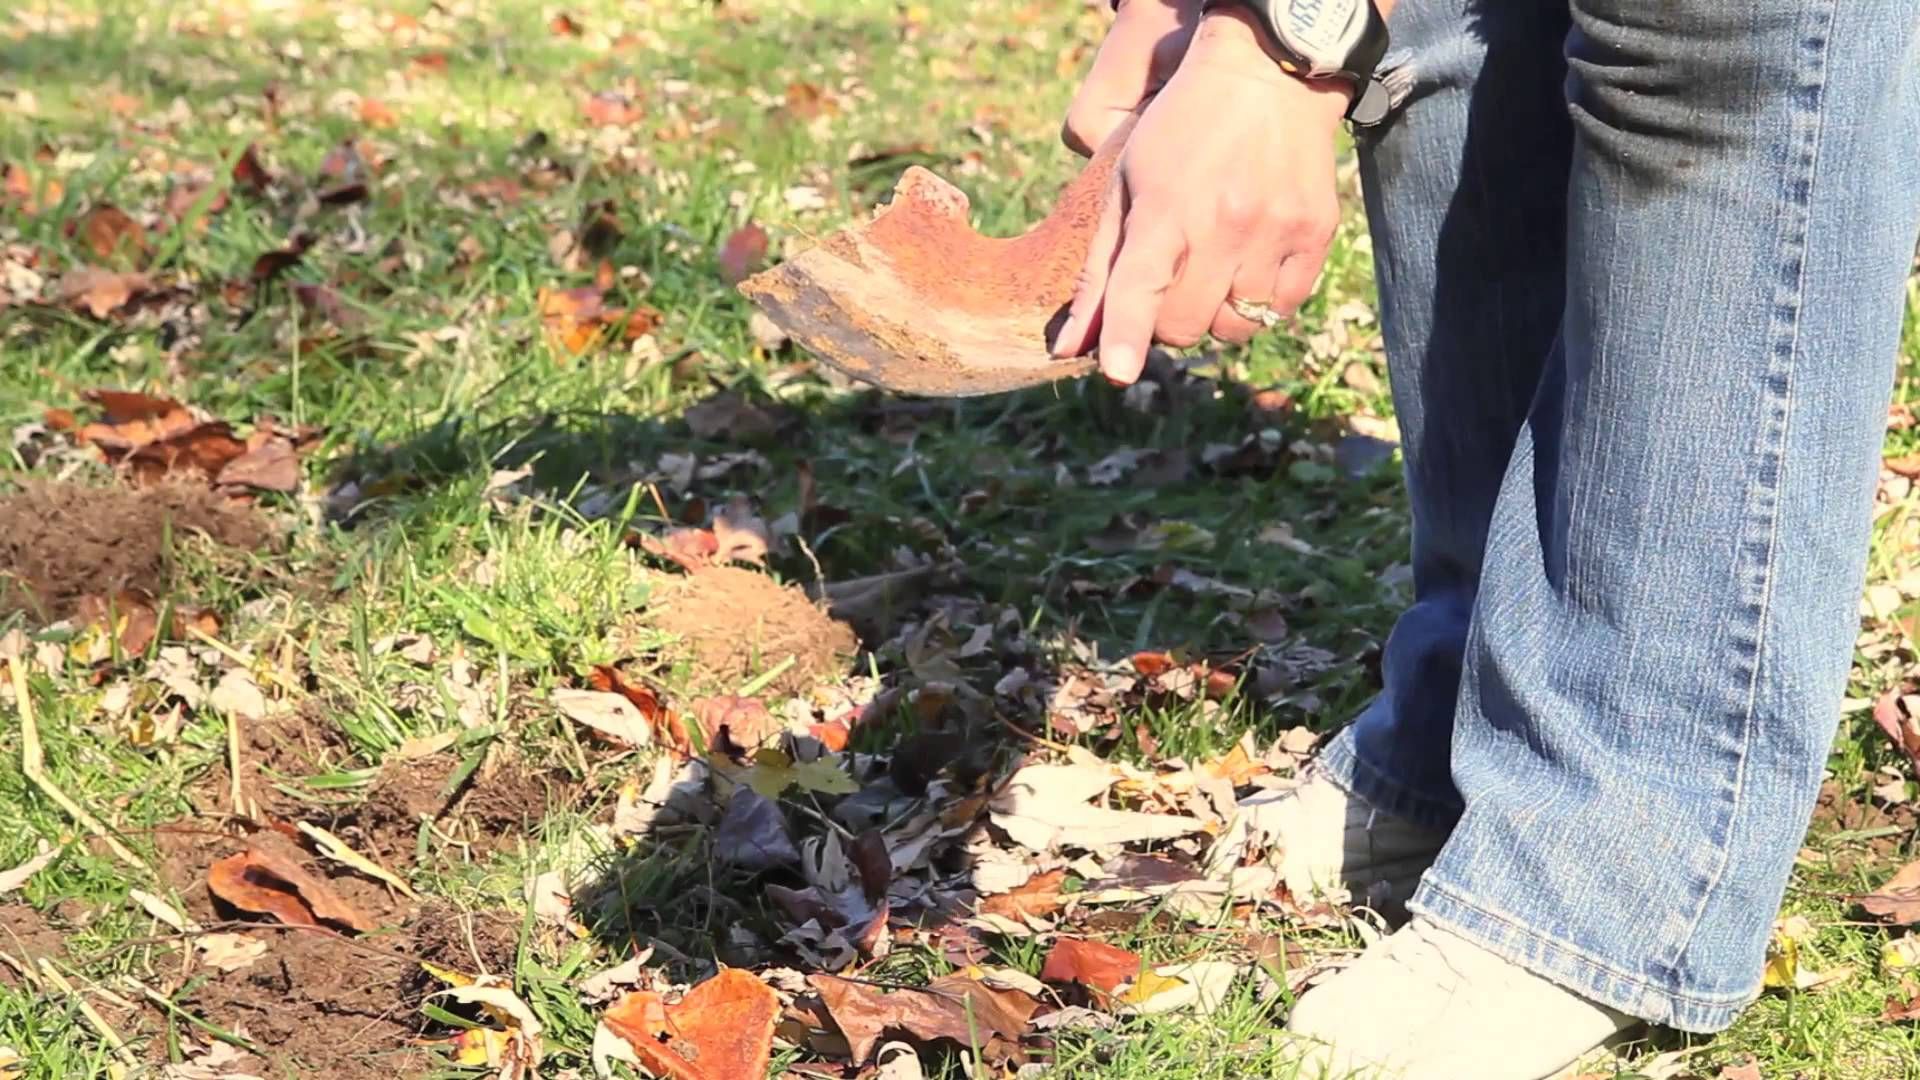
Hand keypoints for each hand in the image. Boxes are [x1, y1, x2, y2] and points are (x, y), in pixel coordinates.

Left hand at [1050, 9, 1349, 384]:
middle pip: (1185, 324)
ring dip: (1214, 315)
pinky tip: (1248, 266)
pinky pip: (1281, 309)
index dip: (1126, 337)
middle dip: (1167, 321)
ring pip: (1234, 327)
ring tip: (1211, 270)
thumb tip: (1070, 346)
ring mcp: (1274, 231)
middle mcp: (1223, 223)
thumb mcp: (1126, 185)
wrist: (1268, 74)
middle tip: (1170, 283)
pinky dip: (1258, 304)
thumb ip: (1099, 271)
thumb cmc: (1180, 132)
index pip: (1140, 287)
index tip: (1118, 373)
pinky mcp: (1314, 234)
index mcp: (1166, 208)